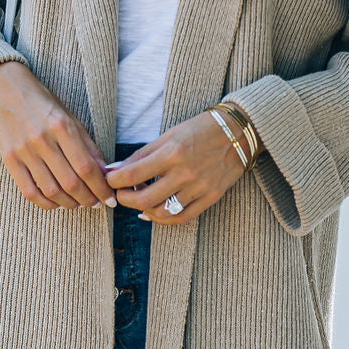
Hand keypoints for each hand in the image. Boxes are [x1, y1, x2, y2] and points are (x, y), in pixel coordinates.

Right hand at [0, 62, 117, 209]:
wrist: (7, 93)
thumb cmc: (44, 106)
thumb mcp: (71, 119)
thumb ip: (89, 147)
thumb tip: (106, 174)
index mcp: (62, 127)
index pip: (86, 167)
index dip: (101, 188)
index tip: (109, 199)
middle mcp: (42, 140)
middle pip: (71, 183)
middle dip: (88, 199)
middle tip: (96, 203)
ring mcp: (24, 152)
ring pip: (51, 191)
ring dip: (70, 204)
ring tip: (79, 203)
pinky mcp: (10, 161)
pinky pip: (29, 191)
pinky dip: (46, 203)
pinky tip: (57, 203)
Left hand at [104, 109, 253, 225]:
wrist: (239, 132)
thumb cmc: (200, 129)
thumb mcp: (169, 135)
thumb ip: (142, 155)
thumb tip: (115, 170)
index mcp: (173, 152)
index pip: (132, 174)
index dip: (114, 180)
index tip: (110, 179)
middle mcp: (186, 172)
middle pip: (144, 199)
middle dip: (125, 199)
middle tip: (120, 194)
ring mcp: (200, 187)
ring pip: (162, 213)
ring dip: (143, 210)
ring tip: (138, 202)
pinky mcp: (211, 197)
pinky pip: (182, 217)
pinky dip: (163, 219)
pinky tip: (154, 212)